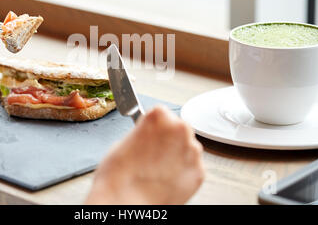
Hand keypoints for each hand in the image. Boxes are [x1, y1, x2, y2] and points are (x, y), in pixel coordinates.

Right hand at [85, 105, 204, 204]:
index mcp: (159, 116)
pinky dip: (183, 171)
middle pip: (178, 128)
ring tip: (158, 170)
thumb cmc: (118, 175)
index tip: (149, 134)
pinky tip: (166, 179)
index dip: (153, 126)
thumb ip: (143, 133)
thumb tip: (148, 136)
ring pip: (187, 147)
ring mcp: (192, 152)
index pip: (162, 113)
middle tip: (152, 155)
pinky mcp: (199, 172)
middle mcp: (180, 130)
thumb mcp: (122, 141)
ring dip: (177, 154)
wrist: (125, 204)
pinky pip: (192, 166)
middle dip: (168, 139)